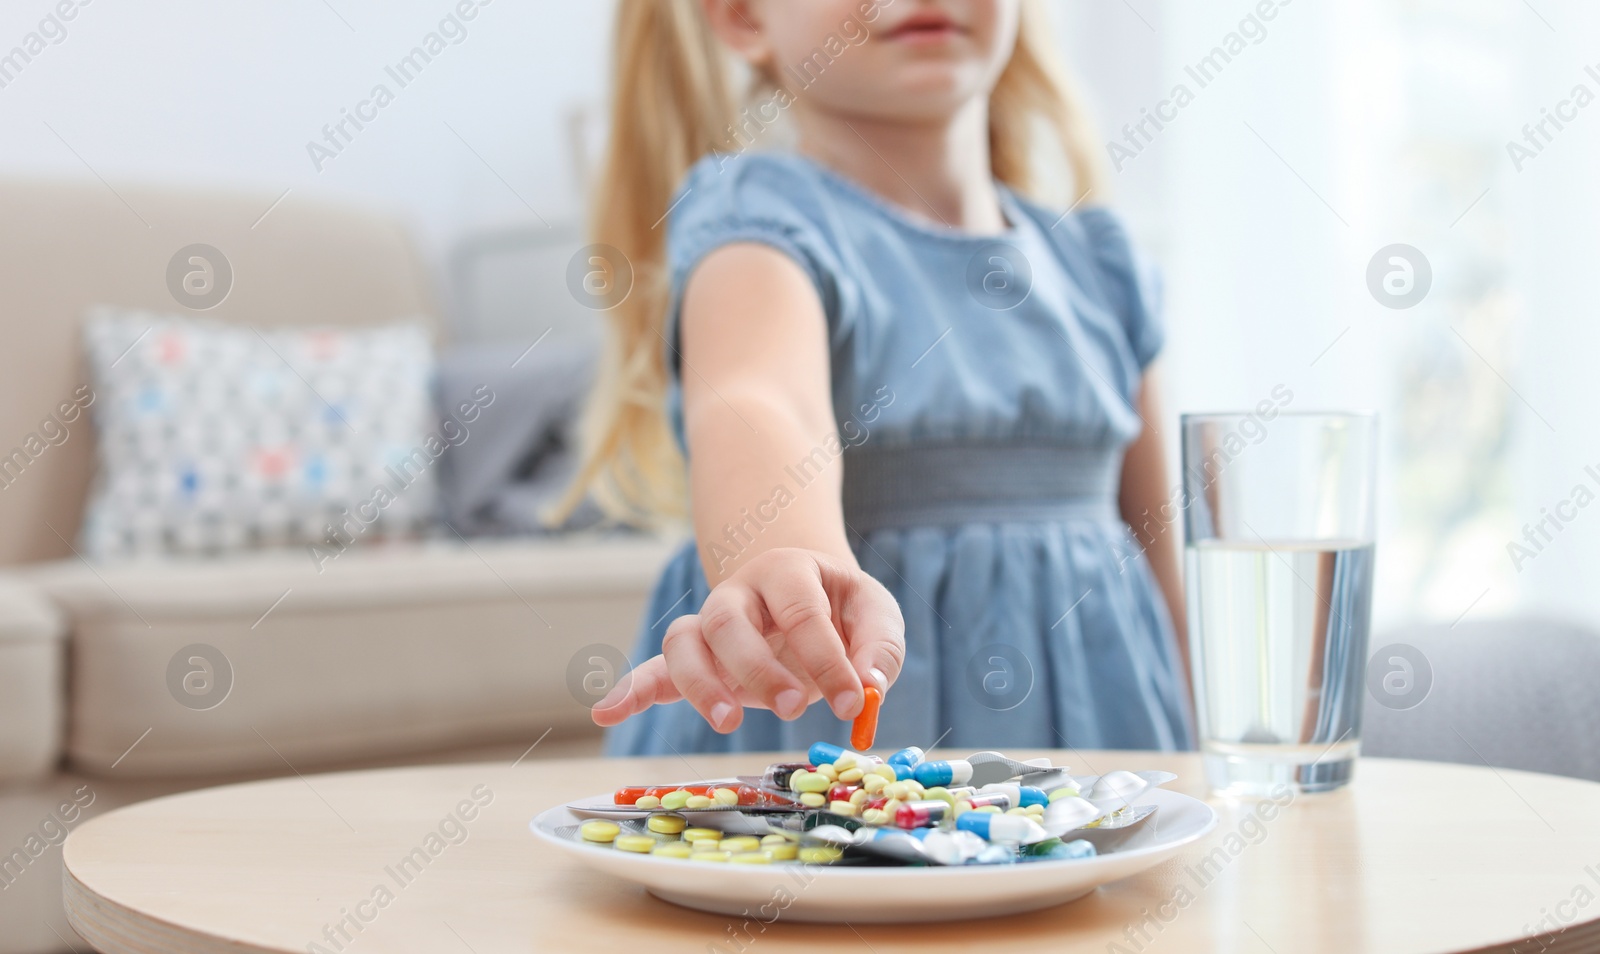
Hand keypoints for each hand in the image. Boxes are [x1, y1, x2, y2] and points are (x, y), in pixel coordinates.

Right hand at [592, 548, 904, 732]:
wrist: (806, 592)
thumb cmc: (842, 606)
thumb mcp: (875, 613)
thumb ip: (878, 648)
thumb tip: (867, 690)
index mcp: (788, 571)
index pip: (801, 612)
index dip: (829, 659)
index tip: (855, 702)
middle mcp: (739, 592)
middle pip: (727, 620)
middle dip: (757, 667)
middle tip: (794, 707)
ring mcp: (710, 624)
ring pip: (683, 641)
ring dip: (700, 684)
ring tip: (730, 722)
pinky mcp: (696, 660)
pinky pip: (654, 669)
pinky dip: (630, 690)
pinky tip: (608, 711)